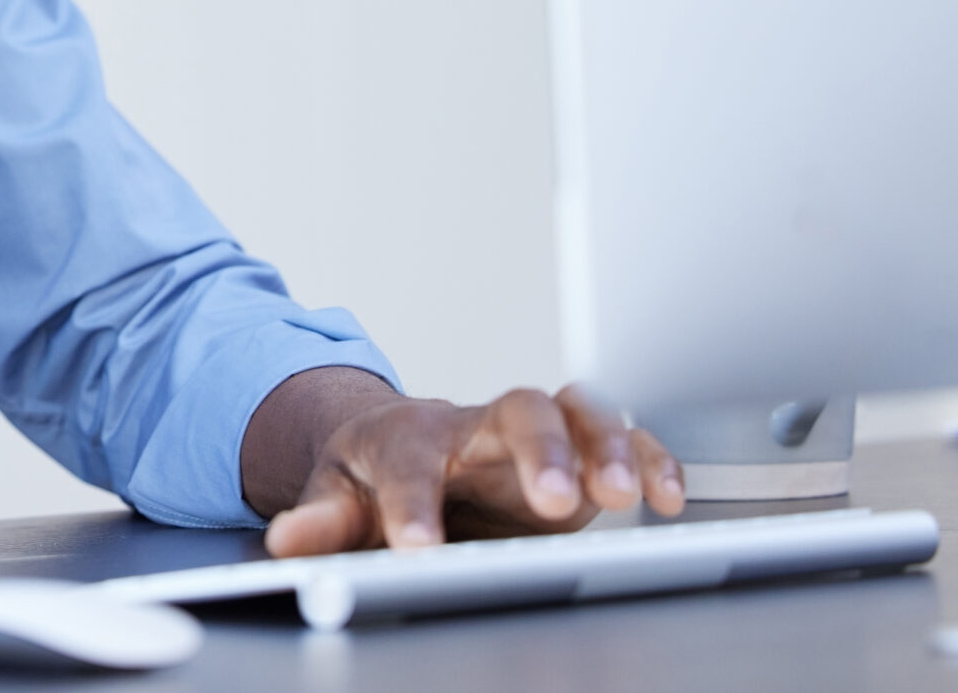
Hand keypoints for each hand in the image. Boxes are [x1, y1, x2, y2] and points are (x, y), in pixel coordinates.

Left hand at [258, 381, 685, 556]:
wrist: (409, 446)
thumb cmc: (377, 473)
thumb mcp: (338, 496)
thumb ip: (322, 521)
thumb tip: (289, 539)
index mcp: (411, 437)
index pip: (409, 463)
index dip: (413, 504)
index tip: (420, 547)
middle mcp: (479, 426)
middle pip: (514, 410)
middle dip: (538, 452)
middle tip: (553, 500)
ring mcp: (534, 436)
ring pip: (577, 410)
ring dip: (605, 446)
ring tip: (623, 494)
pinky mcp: (579, 455)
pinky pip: (623, 436)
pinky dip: (651, 458)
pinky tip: (667, 497)